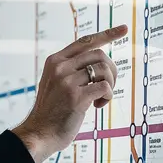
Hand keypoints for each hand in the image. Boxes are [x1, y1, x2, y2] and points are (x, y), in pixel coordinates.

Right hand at [13, 24, 127, 162]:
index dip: (107, 34)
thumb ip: (70, 70)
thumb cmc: (51, 112)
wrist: (39, 133)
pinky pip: (105, 88)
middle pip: (99, 55)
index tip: (124, 29)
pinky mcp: (76, 97)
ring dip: (110, 85)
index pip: (85, 41)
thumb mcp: (55, 83)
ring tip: (101, 98)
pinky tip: (98, 106)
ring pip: (104, 70)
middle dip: (112, 70)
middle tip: (109, 86)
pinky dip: (108, 97)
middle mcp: (60, 68)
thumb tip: (98, 62)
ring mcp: (67, 82)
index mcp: (55, 61)